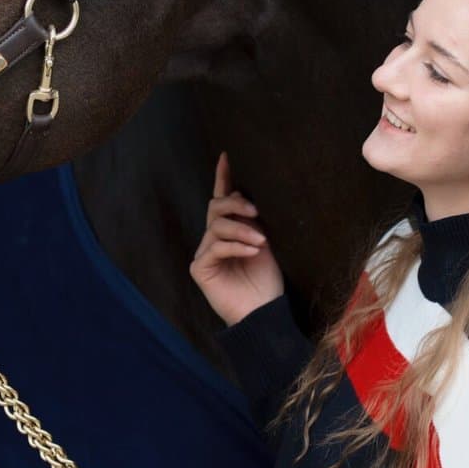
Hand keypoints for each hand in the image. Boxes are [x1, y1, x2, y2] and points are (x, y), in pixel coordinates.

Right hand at [189, 151, 283, 326]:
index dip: (223, 176)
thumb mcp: (268, 243)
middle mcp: (214, 238)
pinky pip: (214, 247)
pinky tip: (251, 251)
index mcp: (231, 230)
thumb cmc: (268, 280)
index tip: (227, 155)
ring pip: (216, 226)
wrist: (264, 312)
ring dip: (240, 229)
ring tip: (260, 242)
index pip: (223, 198)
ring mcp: (205, 253)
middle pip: (216, 207)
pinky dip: (235, 246)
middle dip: (235, 204)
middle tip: (255, 212)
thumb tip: (257, 196)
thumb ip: (258, 221)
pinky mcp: (200, 268)